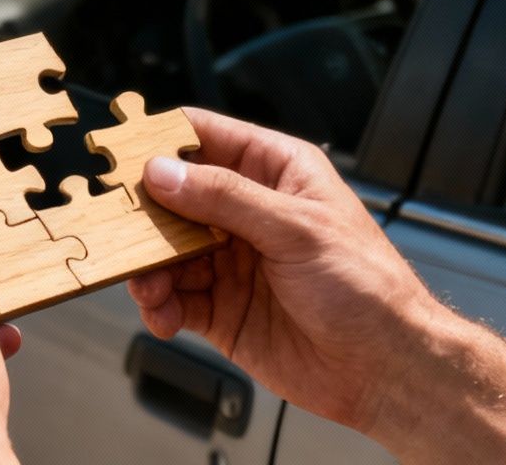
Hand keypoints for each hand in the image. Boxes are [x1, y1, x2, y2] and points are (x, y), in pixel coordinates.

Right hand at [127, 109, 505, 459]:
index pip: (207, 138)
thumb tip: (164, 172)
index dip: (163, 142)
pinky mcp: (223, 309)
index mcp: (277, 171)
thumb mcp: (297, 228)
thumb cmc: (368, 288)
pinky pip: (175, 298)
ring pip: (167, 250)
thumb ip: (225, 197)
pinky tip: (163, 314)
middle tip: (120, 227)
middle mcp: (250, 212)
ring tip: (148, 284)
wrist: (385, 368)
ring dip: (149, 265)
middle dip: (145, 211)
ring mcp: (233, 261)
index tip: (123, 155)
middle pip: (174, 196)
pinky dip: (160, 305)